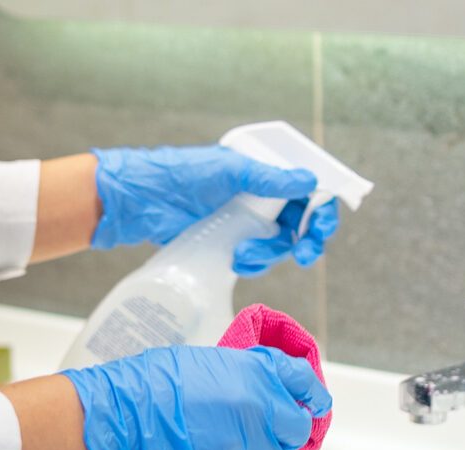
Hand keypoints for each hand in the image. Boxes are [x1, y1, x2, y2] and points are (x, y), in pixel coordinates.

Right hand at [61, 345, 331, 449]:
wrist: (124, 415)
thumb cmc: (155, 382)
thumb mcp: (211, 363)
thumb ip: (249, 378)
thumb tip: (266, 393)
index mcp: (258, 374)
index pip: (306, 385)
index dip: (312, 396)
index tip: (313, 405)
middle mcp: (262, 409)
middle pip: (298, 432)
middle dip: (285, 434)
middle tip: (263, 432)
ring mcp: (248, 445)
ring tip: (228, 448)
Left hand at [90, 144, 339, 273]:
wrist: (141, 201)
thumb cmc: (181, 173)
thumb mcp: (229, 171)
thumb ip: (269, 179)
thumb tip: (310, 181)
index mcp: (265, 173)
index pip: (307, 189)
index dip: (323, 207)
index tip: (324, 225)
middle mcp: (262, 197)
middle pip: (302, 223)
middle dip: (307, 240)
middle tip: (307, 254)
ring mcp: (249, 221)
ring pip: (281, 244)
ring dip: (271, 253)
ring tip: (244, 255)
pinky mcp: (234, 243)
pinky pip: (259, 258)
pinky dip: (254, 262)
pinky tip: (236, 260)